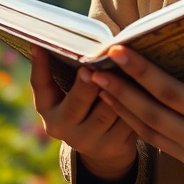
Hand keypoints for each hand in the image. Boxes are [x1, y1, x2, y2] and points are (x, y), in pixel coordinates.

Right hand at [29, 45, 137, 179]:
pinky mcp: (111, 147)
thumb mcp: (73, 92)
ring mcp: (87, 141)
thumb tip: (80, 37)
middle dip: (86, 85)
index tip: (39, 44)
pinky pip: (126, 122)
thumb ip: (74, 71)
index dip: (40, 65)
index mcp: (48, 109)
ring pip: (106, 112)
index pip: (41, 85)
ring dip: (118, 90)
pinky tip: (144, 88)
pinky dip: (135, 104)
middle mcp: (62, 128)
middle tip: (92, 68)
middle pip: (77, 102)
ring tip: (127, 69)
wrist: (104, 144)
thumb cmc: (88, 103)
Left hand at [90, 45, 183, 180]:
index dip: (143, 73)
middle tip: (93, 68)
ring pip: (147, 130)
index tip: (120, 52)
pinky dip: (132, 123)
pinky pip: (154, 141)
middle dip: (119, 89)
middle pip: (150, 113)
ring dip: (119, 107)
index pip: (171, 93)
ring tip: (96, 84)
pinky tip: (116, 105)